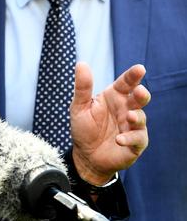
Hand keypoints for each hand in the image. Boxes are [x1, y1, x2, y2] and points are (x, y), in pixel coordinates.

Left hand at [70, 62, 149, 184]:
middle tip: (139, 92)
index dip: (133, 76)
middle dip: (142, 94)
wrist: (86, 156)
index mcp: (114, 97)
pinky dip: (130, 138)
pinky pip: (138, 139)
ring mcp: (132, 126)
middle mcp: (126, 109)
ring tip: (129, 116)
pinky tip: (119, 139)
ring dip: (136, 117)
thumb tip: (81, 63)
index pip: (126, 83)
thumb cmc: (84, 129)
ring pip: (141, 118)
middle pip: (139, 98)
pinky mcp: (135, 143)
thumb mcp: (79, 107)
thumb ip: (82, 87)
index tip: (139, 69)